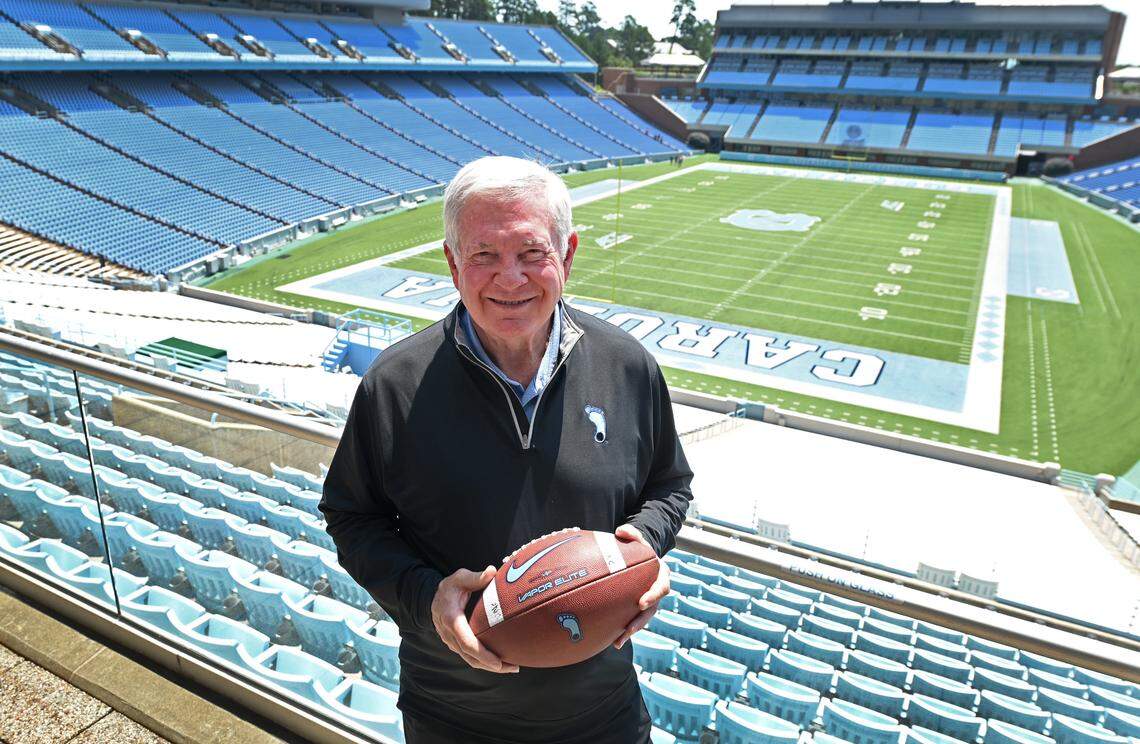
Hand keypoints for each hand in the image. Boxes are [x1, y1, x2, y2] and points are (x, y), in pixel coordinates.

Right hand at [431, 565, 519, 672]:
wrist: (433, 598)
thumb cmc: (449, 587)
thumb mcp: (460, 578)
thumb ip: (475, 577)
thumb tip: (492, 572)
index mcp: (451, 620)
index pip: (467, 643)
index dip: (483, 654)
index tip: (498, 662)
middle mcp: (449, 635)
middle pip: (470, 657)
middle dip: (491, 665)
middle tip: (513, 667)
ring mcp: (451, 642)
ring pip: (470, 660)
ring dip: (489, 666)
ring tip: (511, 667)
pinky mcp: (455, 644)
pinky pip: (469, 656)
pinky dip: (484, 661)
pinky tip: (500, 661)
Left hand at [612, 524, 669, 649]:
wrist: (641, 559)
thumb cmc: (639, 549)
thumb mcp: (639, 540)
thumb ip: (632, 533)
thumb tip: (621, 531)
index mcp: (661, 576)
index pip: (662, 587)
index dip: (653, 596)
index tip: (641, 602)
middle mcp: (657, 592)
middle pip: (652, 610)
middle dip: (641, 621)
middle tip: (629, 629)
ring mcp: (649, 603)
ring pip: (642, 620)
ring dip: (632, 630)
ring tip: (619, 640)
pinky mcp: (638, 609)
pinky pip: (632, 621)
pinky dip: (623, 631)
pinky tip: (611, 641)